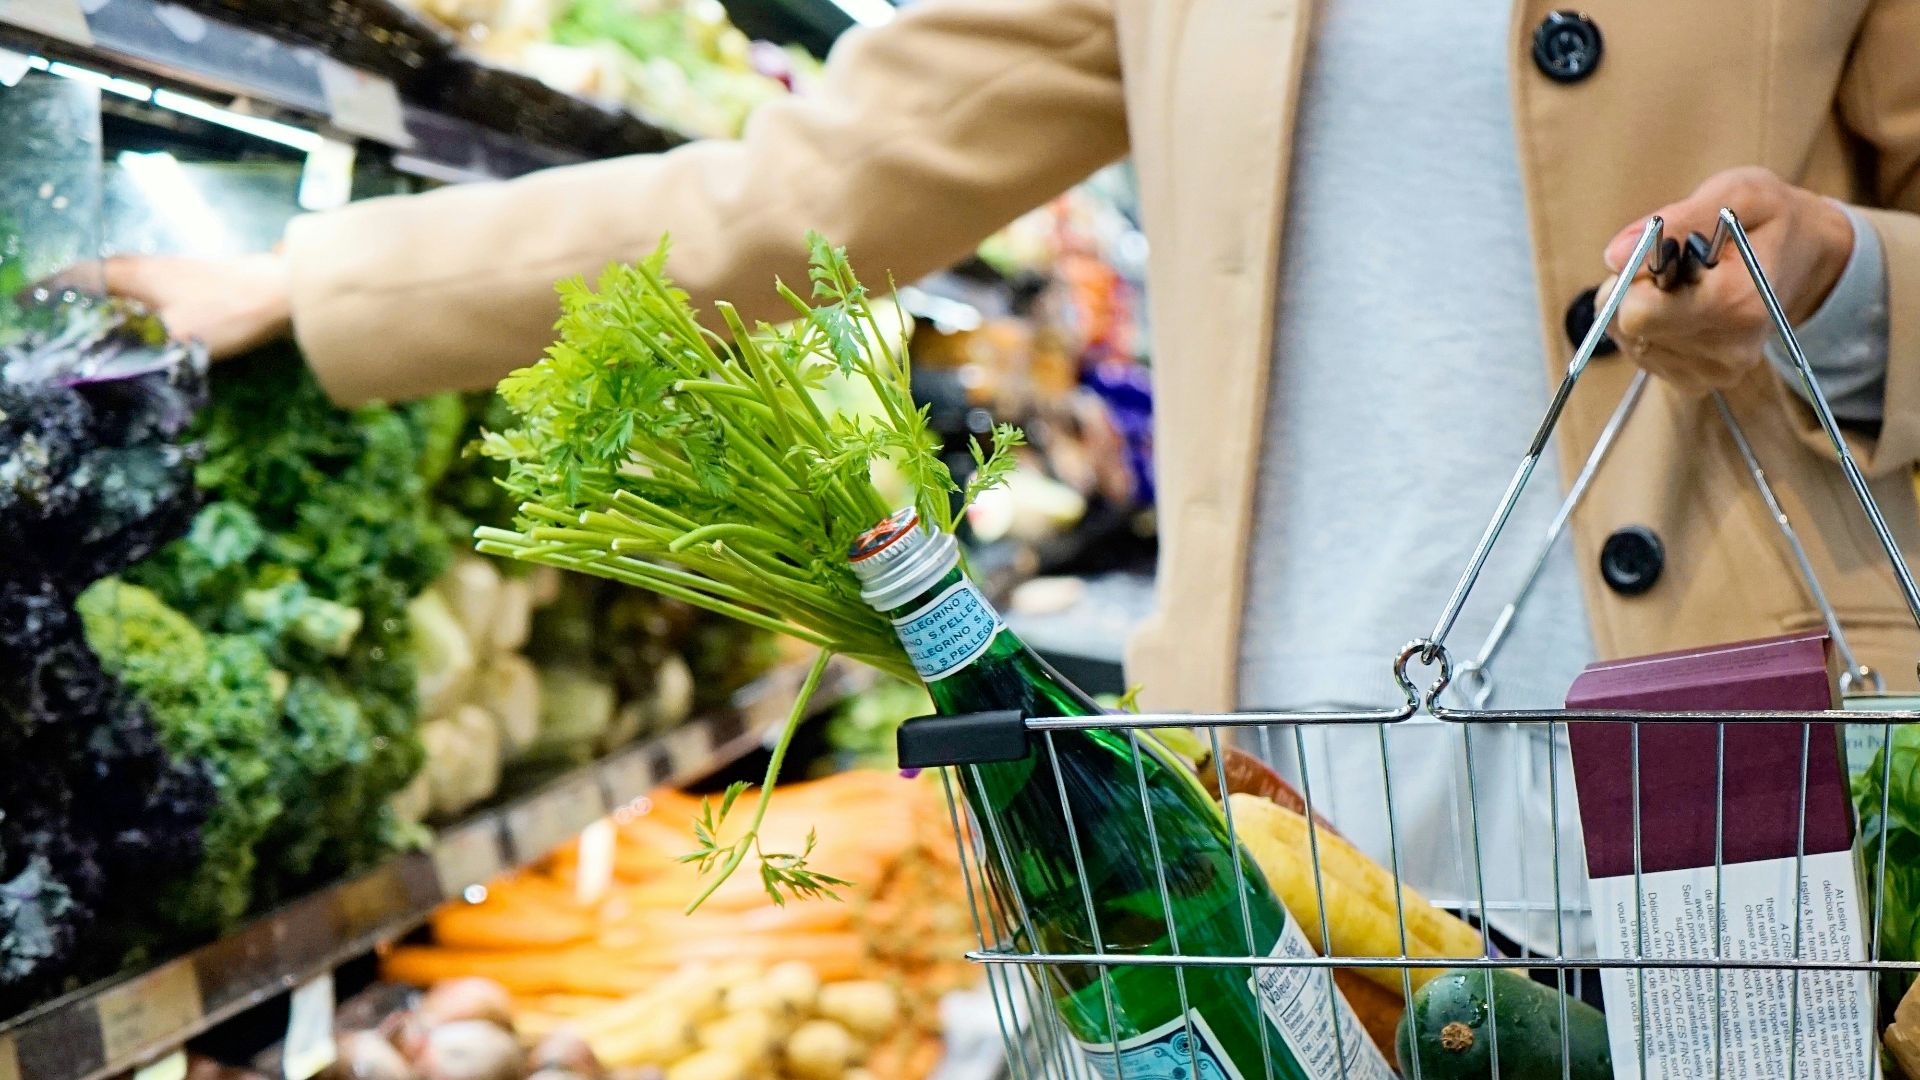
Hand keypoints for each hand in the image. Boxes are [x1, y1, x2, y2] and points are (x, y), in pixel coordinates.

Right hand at [37, 252, 292, 359]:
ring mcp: (170, 270)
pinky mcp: (191, 281)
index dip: (48, 290)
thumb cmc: (230, 311)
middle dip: (70, 294)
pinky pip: (144, 289)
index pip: (76, 276)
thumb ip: (137, 356)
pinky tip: (133, 322)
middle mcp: (146, 265)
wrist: (284, 291)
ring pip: (121, 282)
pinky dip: (127, 302)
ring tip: (83, 321)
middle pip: (95, 276)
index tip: (26, 302)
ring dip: (100, 298)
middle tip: (51, 314)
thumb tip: (98, 372)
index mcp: (133, 273)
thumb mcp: (177, 340)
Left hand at [1599, 166, 1853, 394]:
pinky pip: (1641, 354)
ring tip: (1685, 284)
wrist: (1805, 256)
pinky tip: (1682, 307)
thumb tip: (1614, 256)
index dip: (1636, 277)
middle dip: (1635, 290)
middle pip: (1627, 327)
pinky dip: (1650, 327)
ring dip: (1642, 306)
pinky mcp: (1699, 382)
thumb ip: (1677, 221)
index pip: (1638, 312)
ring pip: (1629, 341)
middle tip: (1674, 266)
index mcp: (1737, 303)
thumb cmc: (1768, 219)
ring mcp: (1715, 372)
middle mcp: (1728, 349)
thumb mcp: (1736, 194)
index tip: (1665, 254)